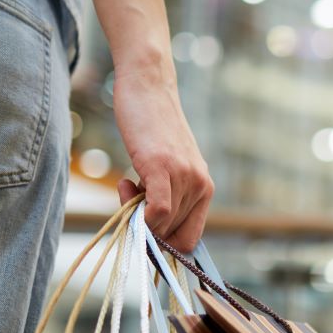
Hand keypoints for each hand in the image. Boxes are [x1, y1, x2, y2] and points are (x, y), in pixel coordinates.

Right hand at [113, 66, 212, 250]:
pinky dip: (142, 215)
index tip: (143, 230)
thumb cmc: (152, 129)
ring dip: (135, 213)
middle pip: (171, 235)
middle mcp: (201, 185)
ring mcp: (184, 176)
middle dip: (145, 227)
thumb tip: (149, 230)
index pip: (190, 240)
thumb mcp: (168, 167)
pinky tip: (126, 188)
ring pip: (162, 225)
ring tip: (127, 183)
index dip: (165, 245)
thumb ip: (167, 195)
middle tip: (128, 194)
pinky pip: (158, 211)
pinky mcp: (163, 166)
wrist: (149, 88)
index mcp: (205, 189)